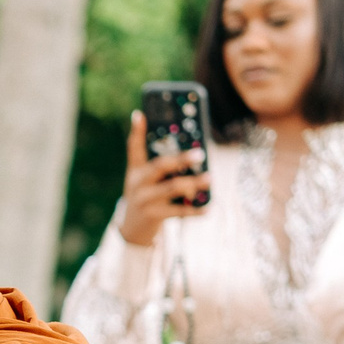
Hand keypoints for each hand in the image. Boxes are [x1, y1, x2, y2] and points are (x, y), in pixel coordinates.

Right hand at [117, 111, 210, 245]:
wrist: (133, 229)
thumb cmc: (145, 196)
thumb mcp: (142, 178)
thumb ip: (156, 162)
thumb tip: (182, 144)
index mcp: (136, 170)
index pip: (134, 147)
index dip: (137, 131)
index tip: (140, 115)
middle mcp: (138, 183)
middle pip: (160, 166)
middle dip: (181, 159)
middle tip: (200, 153)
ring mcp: (145, 200)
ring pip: (173, 188)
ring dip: (193, 183)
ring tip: (210, 179)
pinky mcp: (154, 216)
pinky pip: (179, 211)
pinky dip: (195, 209)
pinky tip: (209, 207)